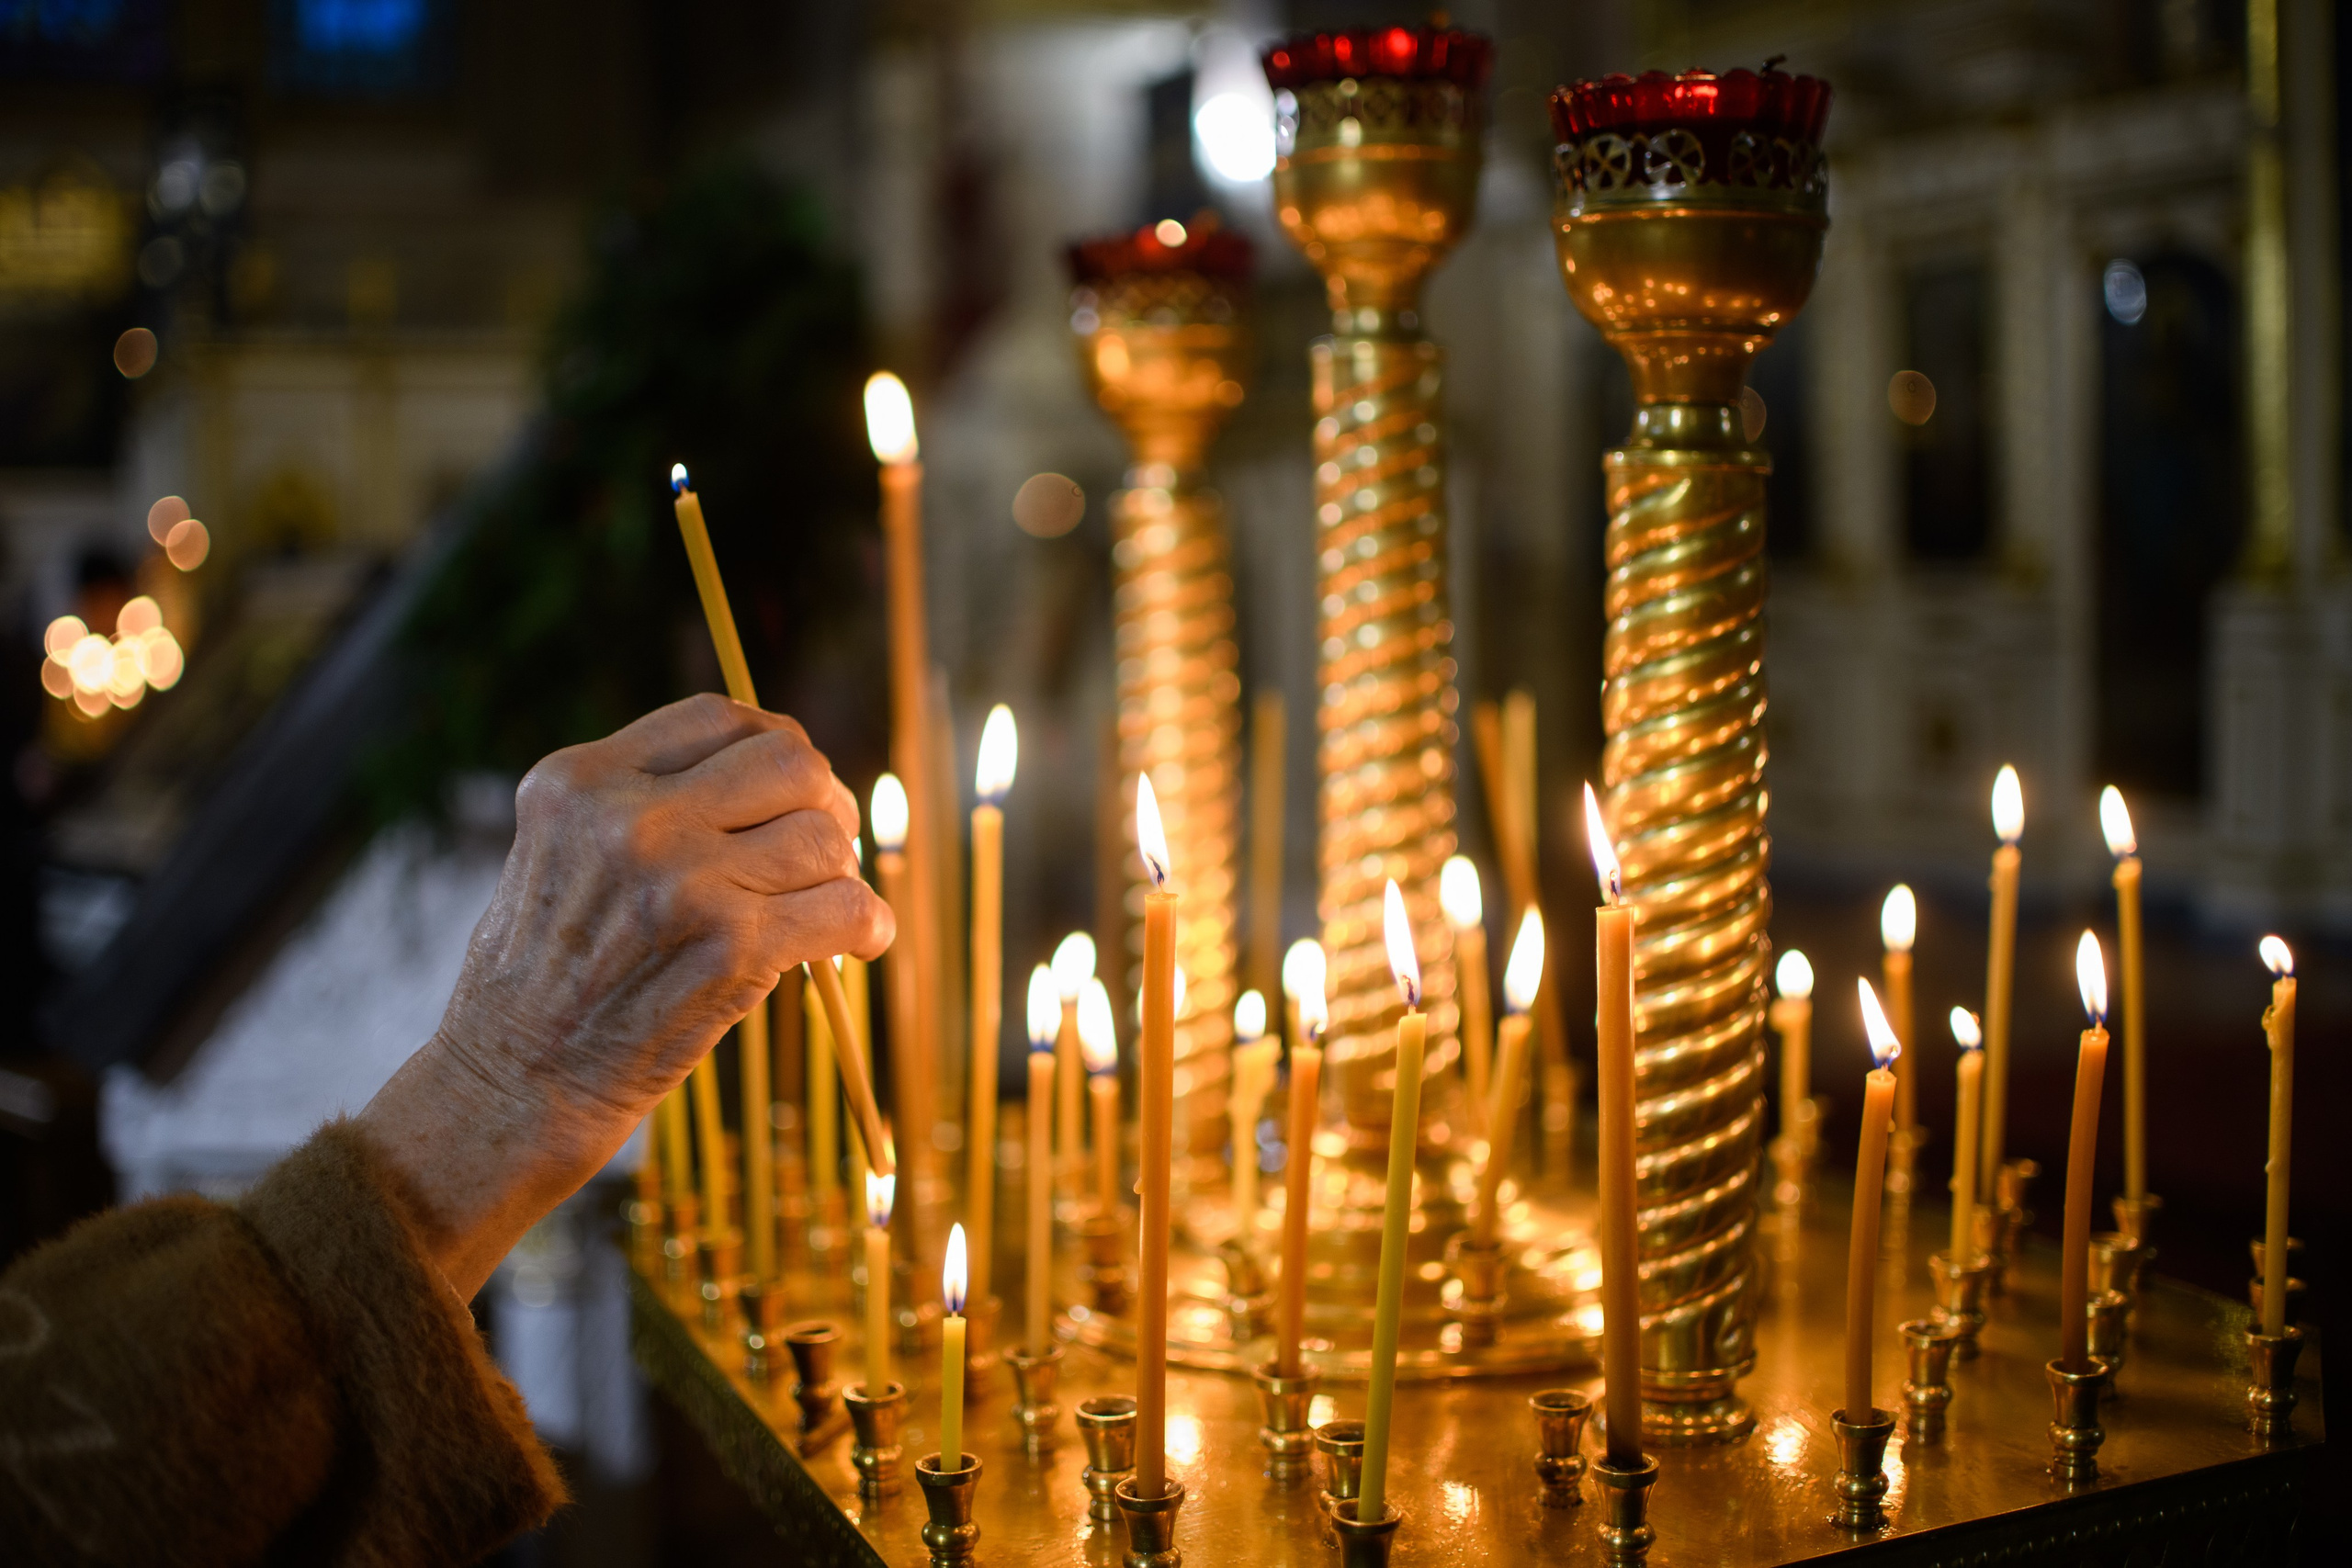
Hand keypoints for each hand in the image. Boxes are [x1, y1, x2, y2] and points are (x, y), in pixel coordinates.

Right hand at [359, 695, 891, 1296]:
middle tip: (822, 847)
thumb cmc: (542, 980)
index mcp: (581, 782)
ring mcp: (684, 880)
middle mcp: (632, 818)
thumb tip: (772, 774)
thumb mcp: (560, 853)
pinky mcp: (731, 947)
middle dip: (823, 802)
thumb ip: (641, 803)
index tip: (788, 790)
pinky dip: (870, 926)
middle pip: (790, 761)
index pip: (717, 718)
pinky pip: (846, 908)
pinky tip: (863, 943)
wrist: (512, 1086)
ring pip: (824, 837)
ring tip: (828, 906)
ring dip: (842, 873)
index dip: (772, 746)